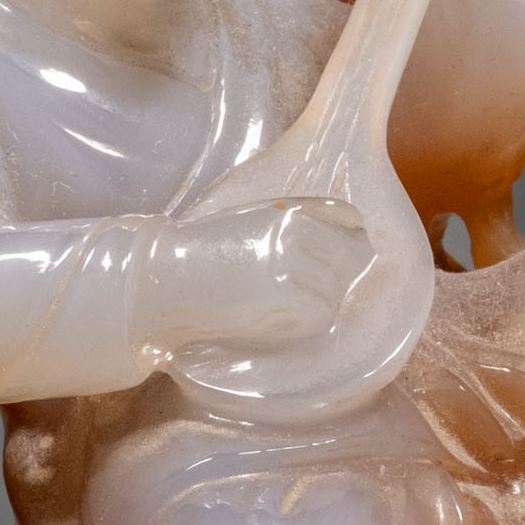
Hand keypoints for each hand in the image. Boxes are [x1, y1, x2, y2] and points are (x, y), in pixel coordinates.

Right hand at [147, 197, 373, 352]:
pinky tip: (280, 312)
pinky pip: (323, 311)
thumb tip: (331, 239)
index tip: (340, 251)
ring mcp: (305, 266)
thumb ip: (292, 225)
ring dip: (320, 295)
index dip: (349, 237)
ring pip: (338, 286)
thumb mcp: (254, 220)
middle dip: (337, 270)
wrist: (171, 275)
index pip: (350, 219)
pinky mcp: (300, 300)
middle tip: (306, 283)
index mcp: (294, 208)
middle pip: (352, 255)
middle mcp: (306, 233)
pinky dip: (308, 316)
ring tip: (284, 299)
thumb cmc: (205, 248)